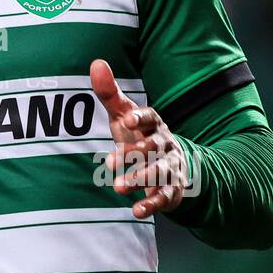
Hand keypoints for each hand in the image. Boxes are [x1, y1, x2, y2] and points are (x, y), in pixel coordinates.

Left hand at [90, 59, 188, 218]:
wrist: (176, 166)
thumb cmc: (140, 135)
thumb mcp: (124, 114)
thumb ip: (109, 92)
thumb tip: (96, 62)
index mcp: (154, 124)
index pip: (150, 117)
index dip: (139, 117)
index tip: (126, 118)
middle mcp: (165, 144)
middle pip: (152, 146)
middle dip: (133, 154)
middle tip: (110, 163)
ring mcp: (171, 167)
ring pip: (160, 172)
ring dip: (141, 179)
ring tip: (119, 188)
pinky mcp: (173, 190)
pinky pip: (165, 197)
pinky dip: (152, 204)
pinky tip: (137, 211)